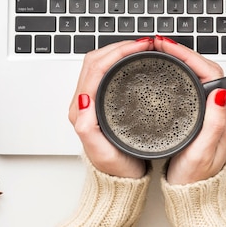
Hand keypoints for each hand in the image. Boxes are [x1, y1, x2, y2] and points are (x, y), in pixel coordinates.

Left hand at [69, 38, 153, 178]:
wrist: (121, 182)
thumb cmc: (115, 169)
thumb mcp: (103, 153)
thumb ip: (88, 129)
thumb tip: (83, 101)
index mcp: (81, 111)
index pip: (95, 68)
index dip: (117, 52)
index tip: (139, 47)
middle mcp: (84, 103)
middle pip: (96, 60)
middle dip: (119, 46)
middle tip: (144, 44)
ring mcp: (92, 101)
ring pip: (101, 64)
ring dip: (119, 51)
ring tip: (142, 47)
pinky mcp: (102, 102)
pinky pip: (108, 72)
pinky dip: (121, 60)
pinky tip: (136, 61)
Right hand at [154, 36, 225, 184]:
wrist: (194, 198)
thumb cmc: (196, 179)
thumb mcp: (202, 153)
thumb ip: (214, 123)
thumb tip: (220, 92)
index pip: (211, 72)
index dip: (188, 56)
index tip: (168, 47)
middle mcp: (221, 110)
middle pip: (205, 68)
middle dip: (182, 52)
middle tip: (160, 44)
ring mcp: (212, 111)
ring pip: (198, 74)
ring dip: (181, 59)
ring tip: (162, 51)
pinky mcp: (202, 115)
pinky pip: (193, 84)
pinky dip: (179, 72)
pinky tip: (167, 70)